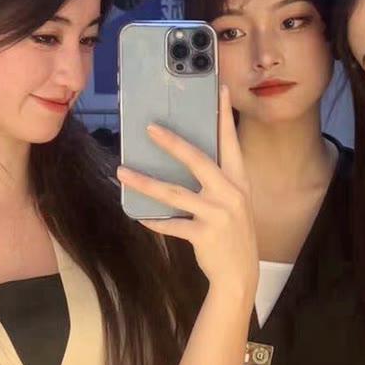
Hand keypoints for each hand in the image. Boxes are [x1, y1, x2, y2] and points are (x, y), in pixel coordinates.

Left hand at [116, 86, 257, 293]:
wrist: (240, 275)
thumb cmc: (232, 234)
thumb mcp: (233, 203)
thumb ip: (216, 181)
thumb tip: (185, 158)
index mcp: (239, 181)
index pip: (230, 142)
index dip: (224, 115)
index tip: (218, 89)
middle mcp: (231, 194)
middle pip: (198, 161)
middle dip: (173, 143)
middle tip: (150, 128)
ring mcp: (219, 215)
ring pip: (175, 194)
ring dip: (146, 182)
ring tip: (123, 172)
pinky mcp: (205, 235)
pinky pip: (172, 225)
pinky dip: (155, 221)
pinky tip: (140, 216)